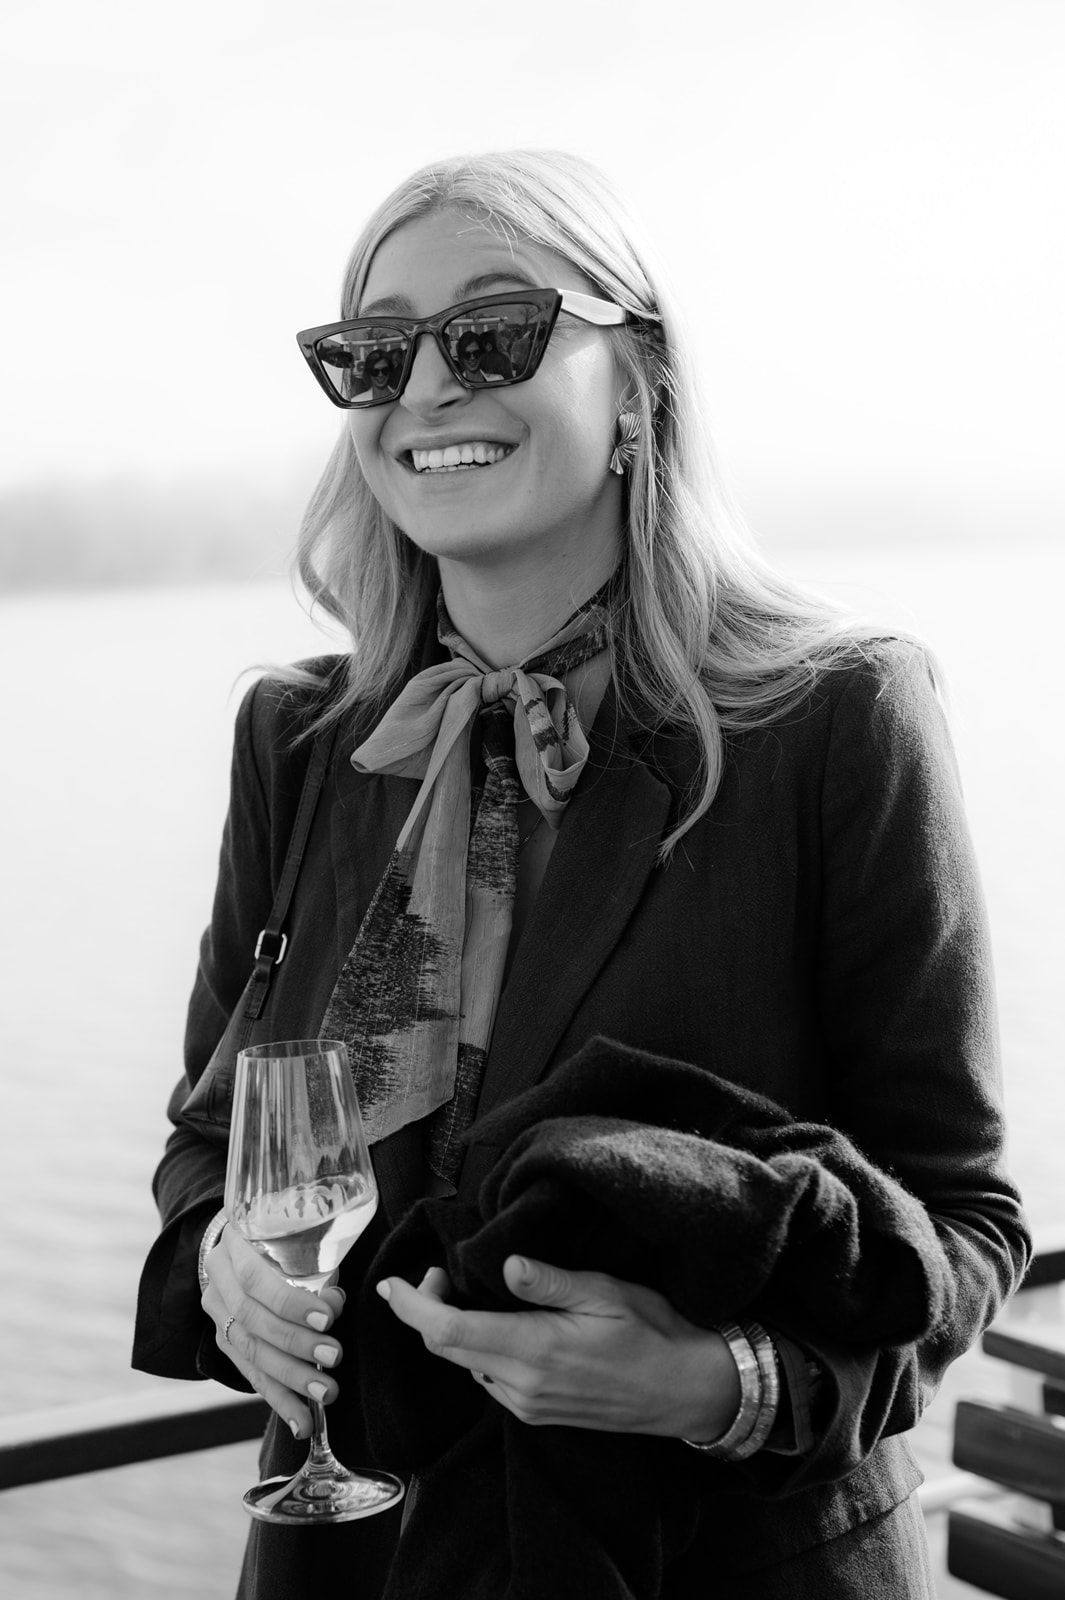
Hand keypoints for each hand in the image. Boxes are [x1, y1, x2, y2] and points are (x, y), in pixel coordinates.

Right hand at [201, 1225, 345, 1439]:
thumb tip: (336, 1301)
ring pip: (251, 1354)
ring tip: (325, 1393)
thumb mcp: (295, 1240)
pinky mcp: (225, 1343)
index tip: (329, 1317)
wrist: (241, 1247)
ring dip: (292, 1379)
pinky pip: (250, 1375)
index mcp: (234, 1246)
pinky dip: (279, 1400)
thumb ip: (315, 1268)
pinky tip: (300, 1421)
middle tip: (334, 1357)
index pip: (255, 1279)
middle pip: (253, 1322)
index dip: (291, 1302)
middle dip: (297, 1344)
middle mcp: (218, 1282)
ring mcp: (217, 1316)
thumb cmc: (283, 1240)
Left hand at [377, 1256, 740, 1438]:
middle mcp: (522, 1384)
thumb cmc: (653, 1332)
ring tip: (462, 1292)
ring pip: (465, 1364)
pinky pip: (488, 1379)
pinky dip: (475, 1348)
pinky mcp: (536, 1413)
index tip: (390, 1284)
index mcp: (534, 1349)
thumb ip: (550, 1281)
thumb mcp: (606, 1293)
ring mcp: (527, 1404)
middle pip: (447, 1349)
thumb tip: (504, 1264)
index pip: (448, 1330)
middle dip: (426, 1311)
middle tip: (435, 1273)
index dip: (411, 1307)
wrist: (686, 1391)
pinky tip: (494, 1324)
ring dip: (451, 1330)